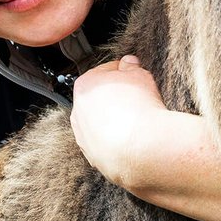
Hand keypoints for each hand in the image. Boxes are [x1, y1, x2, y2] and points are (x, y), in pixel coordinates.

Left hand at [71, 55, 167, 187]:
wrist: (142, 148)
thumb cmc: (139, 109)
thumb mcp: (140, 76)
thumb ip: (131, 67)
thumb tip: (129, 63)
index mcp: (85, 86)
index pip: (104, 72)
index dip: (122, 73)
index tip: (133, 76)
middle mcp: (78, 111)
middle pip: (100, 99)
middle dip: (116, 98)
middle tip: (138, 100)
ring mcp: (83, 136)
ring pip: (100, 124)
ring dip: (115, 121)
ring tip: (137, 122)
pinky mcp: (93, 156)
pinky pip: (105, 144)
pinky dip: (116, 141)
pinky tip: (132, 139)